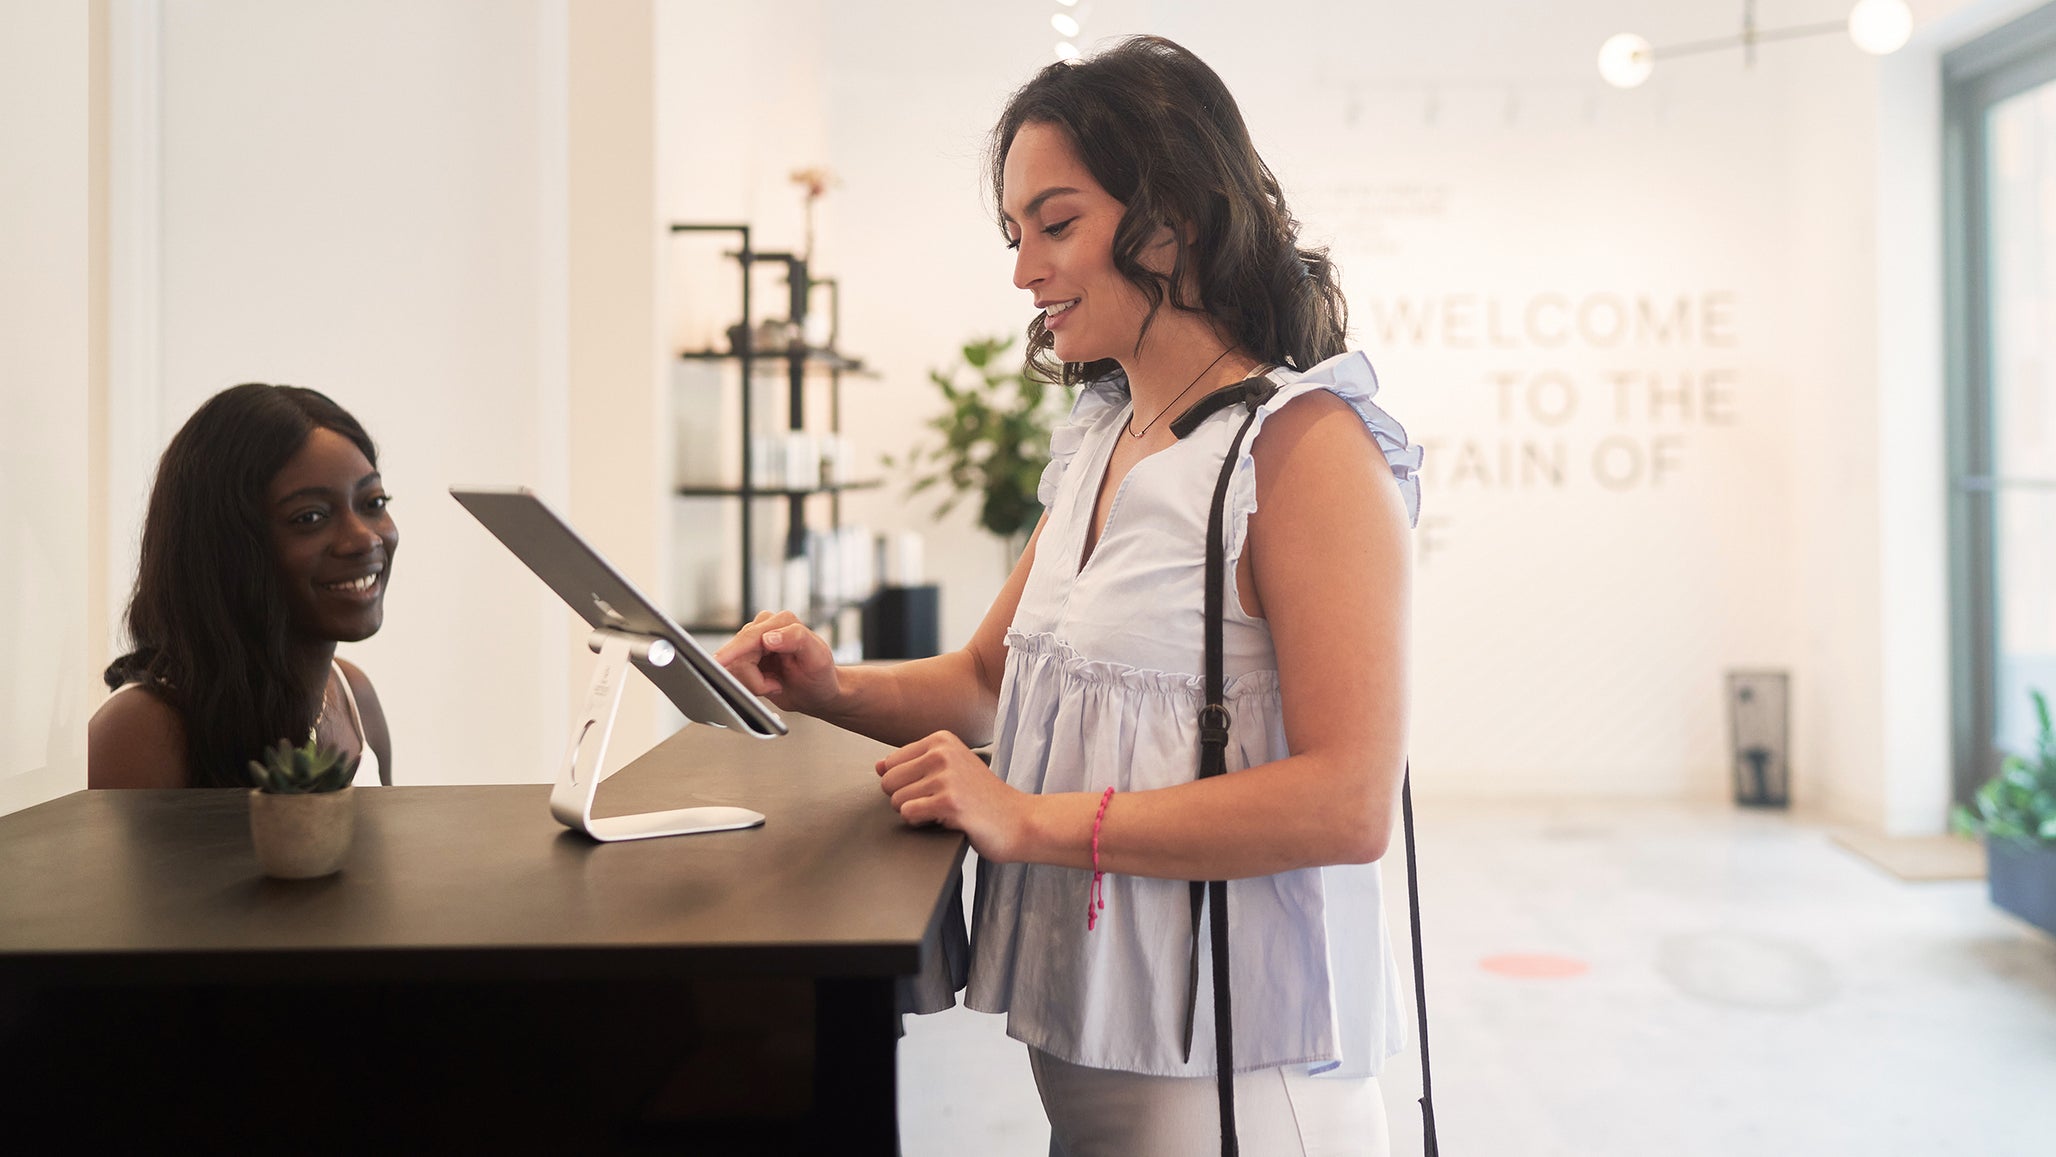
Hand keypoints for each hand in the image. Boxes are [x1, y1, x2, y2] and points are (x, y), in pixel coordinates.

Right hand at [713, 610, 841, 714]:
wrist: (817, 693)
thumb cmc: (821, 676)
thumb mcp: (817, 657)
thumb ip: (797, 639)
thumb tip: (768, 637)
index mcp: (783, 621)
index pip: (751, 636)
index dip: (734, 650)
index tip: (720, 662)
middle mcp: (766, 627)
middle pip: (738, 653)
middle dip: (754, 678)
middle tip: (775, 685)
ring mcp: (755, 642)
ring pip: (734, 665)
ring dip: (753, 683)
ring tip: (774, 684)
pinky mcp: (747, 656)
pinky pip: (734, 673)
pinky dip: (749, 685)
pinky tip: (766, 684)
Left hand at [876, 731, 1033, 861]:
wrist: (1020, 820)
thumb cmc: (984, 798)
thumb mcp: (950, 770)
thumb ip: (913, 765)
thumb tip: (878, 766)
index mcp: (941, 739)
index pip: (889, 763)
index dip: (906, 784)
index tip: (933, 788)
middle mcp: (942, 752)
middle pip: (888, 782)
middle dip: (906, 799)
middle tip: (937, 802)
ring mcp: (946, 776)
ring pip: (896, 800)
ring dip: (916, 813)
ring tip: (945, 810)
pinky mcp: (949, 801)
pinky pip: (909, 814)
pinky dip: (922, 824)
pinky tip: (946, 819)